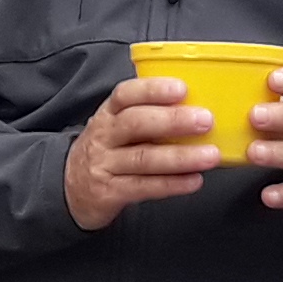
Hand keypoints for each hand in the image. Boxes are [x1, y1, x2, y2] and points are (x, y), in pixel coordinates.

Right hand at [67, 73, 220, 229]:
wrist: (72, 189)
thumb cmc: (109, 151)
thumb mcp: (117, 126)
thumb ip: (148, 115)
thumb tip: (199, 106)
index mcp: (108, 114)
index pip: (126, 94)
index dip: (153, 90)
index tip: (182, 88)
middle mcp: (103, 136)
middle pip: (135, 123)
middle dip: (173, 120)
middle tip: (205, 120)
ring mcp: (104, 165)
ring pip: (143, 158)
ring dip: (180, 156)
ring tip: (210, 155)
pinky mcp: (109, 192)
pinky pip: (144, 187)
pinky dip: (171, 184)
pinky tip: (194, 181)